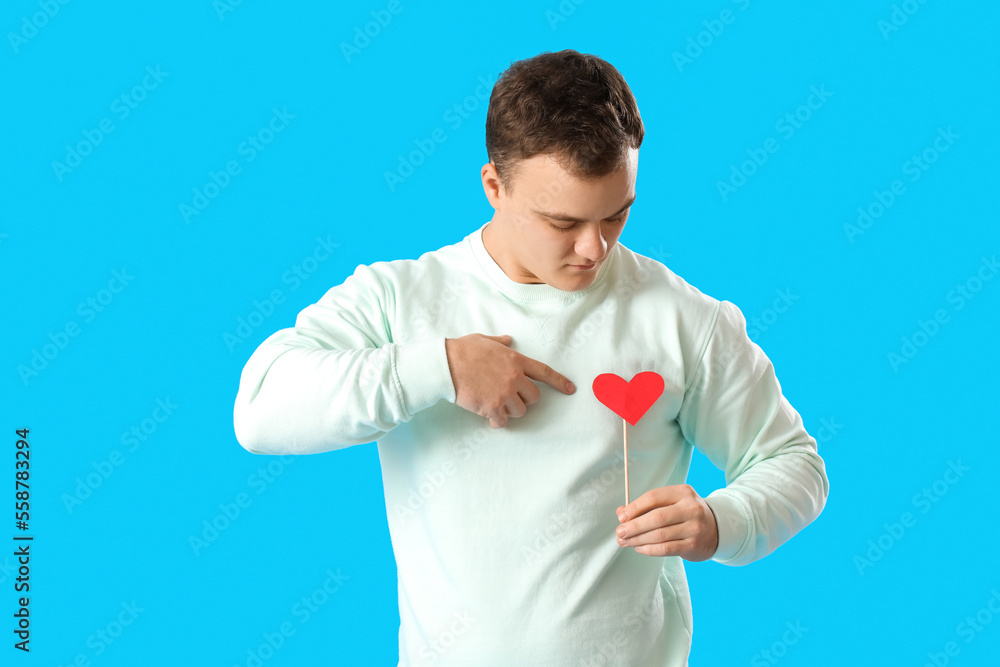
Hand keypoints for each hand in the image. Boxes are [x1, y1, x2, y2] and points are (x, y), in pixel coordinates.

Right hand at [445, 333, 575, 428]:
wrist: (446, 364)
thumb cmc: (463, 350)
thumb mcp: (484, 340)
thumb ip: (500, 342)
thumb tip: (507, 339)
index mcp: (516, 360)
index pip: (544, 372)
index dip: (559, 382)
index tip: (570, 389)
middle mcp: (514, 377)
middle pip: (534, 397)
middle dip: (523, 399)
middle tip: (508, 396)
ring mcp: (504, 393)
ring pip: (519, 411)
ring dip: (509, 410)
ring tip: (494, 403)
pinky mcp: (492, 407)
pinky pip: (502, 422)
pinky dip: (496, 421)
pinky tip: (488, 415)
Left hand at [615, 484, 718, 560]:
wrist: (715, 530)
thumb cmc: (685, 514)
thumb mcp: (671, 503)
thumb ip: (646, 506)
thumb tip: (621, 512)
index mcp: (683, 492)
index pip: (654, 497)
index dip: (635, 507)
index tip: (621, 517)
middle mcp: (690, 508)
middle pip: (656, 517)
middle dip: (634, 526)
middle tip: (620, 532)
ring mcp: (694, 527)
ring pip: (660, 535)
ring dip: (638, 539)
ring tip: (625, 542)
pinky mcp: (693, 545)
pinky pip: (666, 548)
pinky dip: (649, 549)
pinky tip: (639, 548)